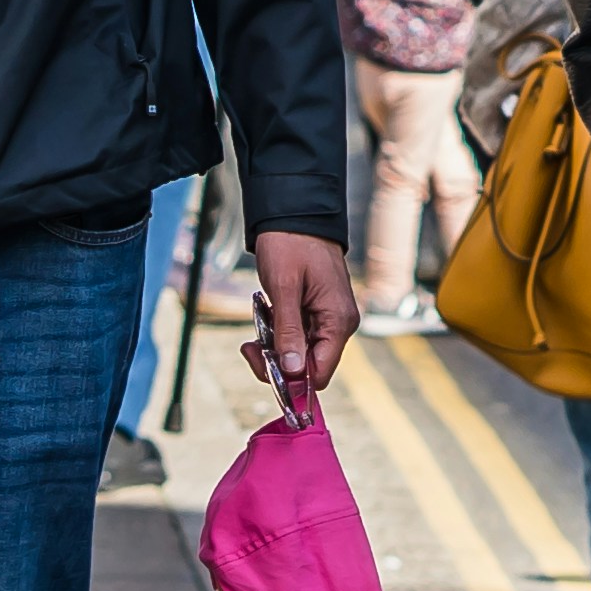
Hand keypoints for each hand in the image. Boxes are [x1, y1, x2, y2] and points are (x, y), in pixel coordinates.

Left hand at [249, 228, 358, 392]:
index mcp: (338, 321)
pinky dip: (278, 332)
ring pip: (299, 352)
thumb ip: (288, 331)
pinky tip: (265, 317)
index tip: (263, 365)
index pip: (319, 373)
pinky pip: (297, 335)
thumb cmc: (291, 244)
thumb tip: (290, 370)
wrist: (294, 212)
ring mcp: (328, 319)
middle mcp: (338, 324)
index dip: (291, 378)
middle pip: (307, 366)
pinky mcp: (317, 312)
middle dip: (277, 360)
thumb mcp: (284, 288)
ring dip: (274, 346)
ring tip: (258, 324)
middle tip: (251, 345)